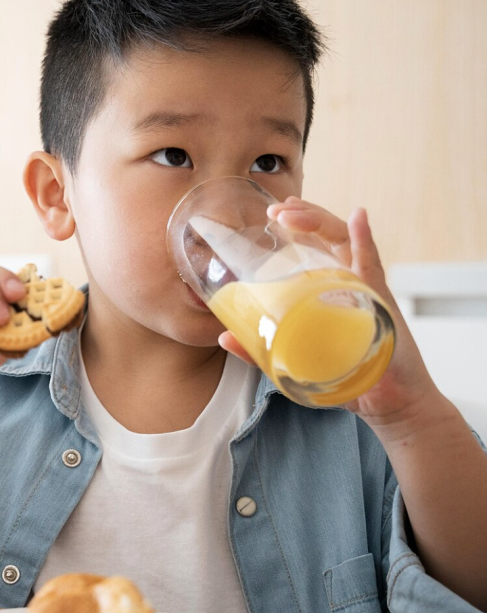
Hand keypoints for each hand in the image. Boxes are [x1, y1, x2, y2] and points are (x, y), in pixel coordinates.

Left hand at [218, 199, 438, 424]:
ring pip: (344, 242)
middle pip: (328, 235)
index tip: (272, 214)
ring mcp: (366, 288)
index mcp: (329, 287)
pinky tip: (357, 218)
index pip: (315, 244)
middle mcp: (350, 280)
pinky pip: (372, 265)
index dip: (297, 224)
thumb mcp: (292, 362)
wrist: (389, 402)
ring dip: (319, 221)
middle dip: (303, 216)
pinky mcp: (380, 303)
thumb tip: (224, 336)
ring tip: (292, 214)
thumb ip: (259, 350)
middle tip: (276, 210)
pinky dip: (364, 240)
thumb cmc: (343, 377)